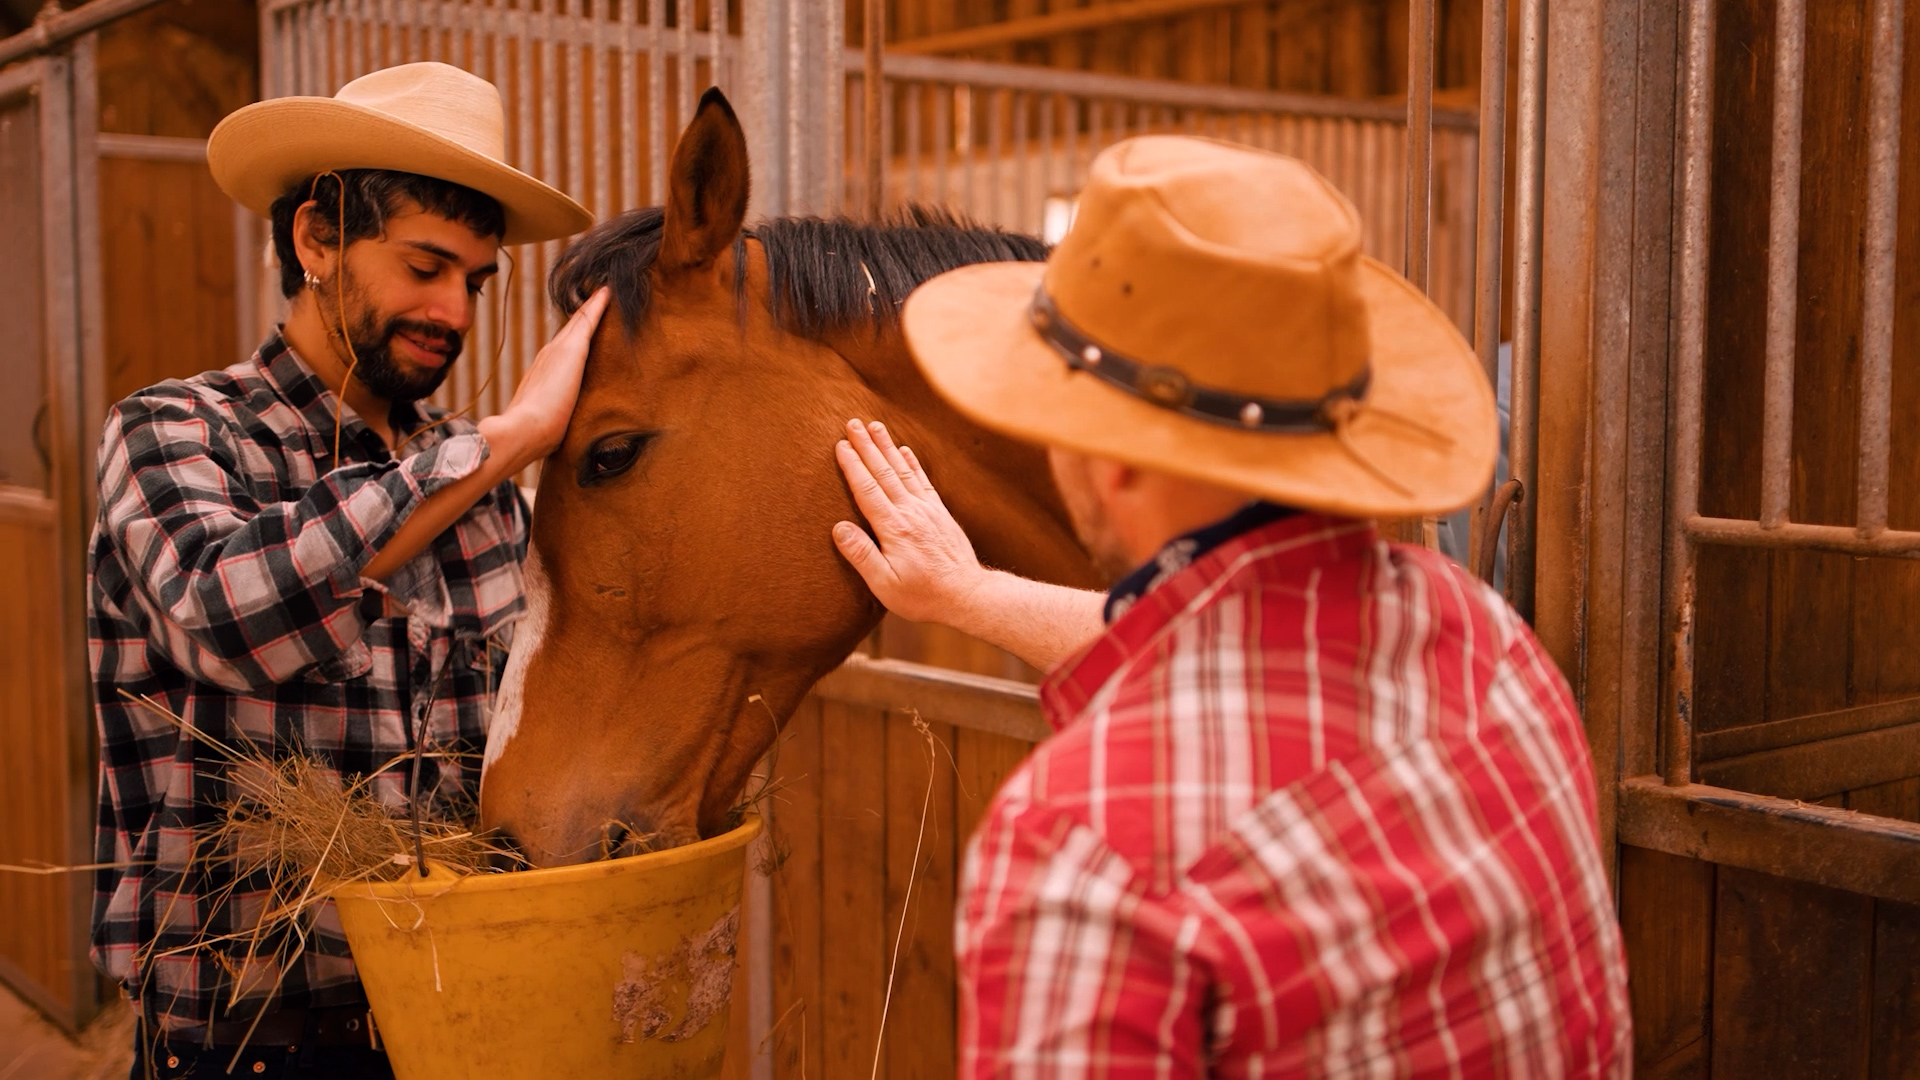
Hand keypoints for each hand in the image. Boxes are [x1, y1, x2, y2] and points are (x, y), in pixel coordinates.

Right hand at [484, 287, 610, 470]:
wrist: (523, 432)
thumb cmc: (534, 438)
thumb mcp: (546, 427)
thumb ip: (550, 426)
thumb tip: (553, 445)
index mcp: (543, 376)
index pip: (562, 353)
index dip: (573, 340)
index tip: (583, 327)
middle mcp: (548, 358)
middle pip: (570, 332)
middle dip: (583, 316)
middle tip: (597, 296)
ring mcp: (558, 351)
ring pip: (579, 322)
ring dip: (591, 307)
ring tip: (604, 290)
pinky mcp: (572, 350)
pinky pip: (588, 320)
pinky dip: (598, 305)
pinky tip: (608, 291)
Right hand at [832, 418, 988, 624]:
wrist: (967, 595)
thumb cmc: (922, 595)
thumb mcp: (885, 584)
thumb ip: (861, 555)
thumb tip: (839, 527)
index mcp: (894, 528)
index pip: (868, 489)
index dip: (853, 465)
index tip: (840, 444)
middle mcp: (911, 512)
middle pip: (884, 472)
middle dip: (867, 446)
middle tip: (852, 422)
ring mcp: (928, 510)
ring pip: (903, 470)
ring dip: (887, 447)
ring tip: (875, 426)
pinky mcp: (939, 513)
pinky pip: (923, 481)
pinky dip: (912, 463)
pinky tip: (905, 450)